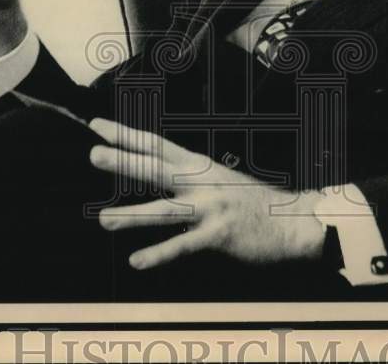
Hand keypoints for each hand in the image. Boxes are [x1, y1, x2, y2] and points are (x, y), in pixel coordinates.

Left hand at [88, 118, 325, 269]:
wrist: (294, 221)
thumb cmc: (253, 203)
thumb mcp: (219, 180)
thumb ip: (188, 179)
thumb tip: (156, 176)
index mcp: (199, 166)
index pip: (156, 145)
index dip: (127, 135)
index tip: (99, 126)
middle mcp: (202, 182)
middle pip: (157, 168)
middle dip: (124, 161)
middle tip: (94, 153)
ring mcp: (210, 207)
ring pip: (166, 210)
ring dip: (133, 215)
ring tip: (104, 219)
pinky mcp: (219, 234)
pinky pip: (184, 245)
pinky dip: (159, 254)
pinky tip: (137, 261)